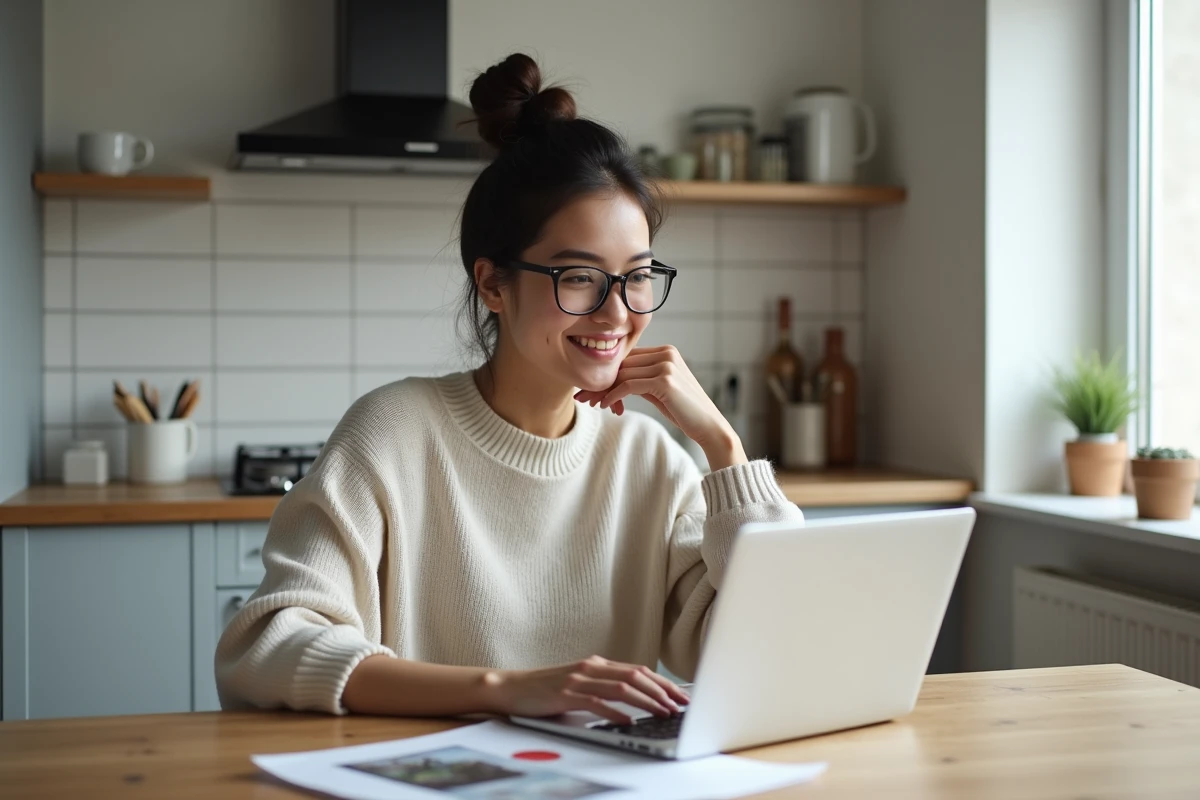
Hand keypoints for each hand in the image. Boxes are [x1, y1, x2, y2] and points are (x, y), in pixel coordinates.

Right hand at [483, 655, 689, 724]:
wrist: (511, 687)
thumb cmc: (546, 690)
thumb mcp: (579, 684)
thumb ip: (603, 687)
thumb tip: (634, 703)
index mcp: (597, 664)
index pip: (639, 671)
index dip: (663, 683)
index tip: (681, 696)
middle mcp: (591, 667)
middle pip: (636, 676)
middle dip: (663, 691)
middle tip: (680, 706)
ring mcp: (578, 679)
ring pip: (622, 687)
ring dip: (646, 702)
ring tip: (662, 713)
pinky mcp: (566, 694)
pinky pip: (596, 702)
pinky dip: (615, 712)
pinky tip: (628, 722)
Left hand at [574, 346, 746, 468]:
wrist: (708, 426)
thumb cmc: (683, 410)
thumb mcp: (659, 390)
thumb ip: (640, 379)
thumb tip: (612, 380)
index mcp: (666, 350)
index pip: (627, 357)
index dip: (607, 373)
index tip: (589, 388)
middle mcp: (666, 353)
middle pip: (622, 364)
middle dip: (600, 382)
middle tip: (583, 396)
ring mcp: (666, 365)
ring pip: (622, 374)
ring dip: (603, 391)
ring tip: (591, 403)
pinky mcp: (664, 381)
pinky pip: (628, 385)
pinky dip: (613, 396)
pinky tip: (605, 406)